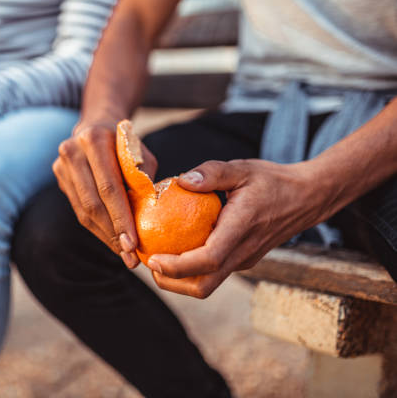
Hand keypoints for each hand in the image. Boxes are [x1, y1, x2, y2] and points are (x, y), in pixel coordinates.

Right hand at [53, 122, 157, 267]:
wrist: (96, 126)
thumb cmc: (126, 144)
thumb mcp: (141, 154)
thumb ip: (143, 179)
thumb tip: (151, 214)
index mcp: (94, 140)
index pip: (109, 187)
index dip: (121, 218)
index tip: (133, 243)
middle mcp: (72, 151)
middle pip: (93, 203)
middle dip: (113, 233)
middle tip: (130, 256)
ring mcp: (61, 166)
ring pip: (83, 211)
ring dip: (105, 236)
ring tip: (123, 254)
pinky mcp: (59, 178)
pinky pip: (79, 210)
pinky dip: (97, 228)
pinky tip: (112, 241)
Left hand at [146, 159, 327, 297]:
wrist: (307, 198)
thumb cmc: (273, 181)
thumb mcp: (242, 168)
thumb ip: (212, 172)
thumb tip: (181, 179)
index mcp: (241, 229)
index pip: (209, 260)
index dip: (177, 267)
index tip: (153, 260)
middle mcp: (243, 252)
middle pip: (204, 285)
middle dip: (171, 283)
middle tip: (148, 263)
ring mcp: (244, 259)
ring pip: (209, 284)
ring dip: (180, 280)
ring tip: (157, 260)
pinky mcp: (244, 260)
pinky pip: (215, 273)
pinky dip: (193, 270)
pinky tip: (178, 250)